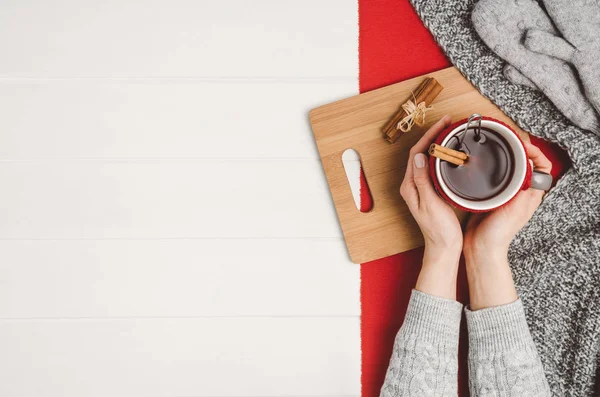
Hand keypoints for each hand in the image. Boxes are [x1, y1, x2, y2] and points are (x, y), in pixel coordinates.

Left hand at [400, 115, 461, 298]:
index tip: (443, 124)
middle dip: (434, 135)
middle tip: (449, 122)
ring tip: (452, 131)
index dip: (429, 136)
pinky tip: (453, 152)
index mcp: (410, 186)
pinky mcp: (430, 191)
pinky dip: (443, 156)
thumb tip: (420, 157)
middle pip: (421, 152)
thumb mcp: (431, 203)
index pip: (417, 153)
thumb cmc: (438, 229)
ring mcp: (421, 187)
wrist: (444, 247)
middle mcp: (412, 184)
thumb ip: (423, 181)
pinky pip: (434, 167)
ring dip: (438, 143)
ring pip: (428, 158)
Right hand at [463, 141, 551, 308]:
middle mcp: (521, 193)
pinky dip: (493, 167)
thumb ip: (522, 189)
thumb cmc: (498, 233)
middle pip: (526, 164)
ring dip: (505, 157)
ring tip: (495, 147)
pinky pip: (496, 176)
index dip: (535, 152)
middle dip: (519, 150)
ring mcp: (507, 195)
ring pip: (511, 168)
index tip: (521, 144)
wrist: (481, 248)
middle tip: (506, 140)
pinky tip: (482, 164)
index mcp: (530, 195)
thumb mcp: (513, 208)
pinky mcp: (492, 197)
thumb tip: (527, 166)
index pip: (542, 166)